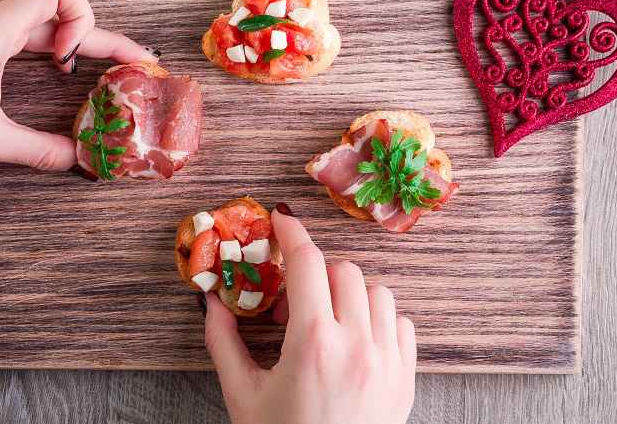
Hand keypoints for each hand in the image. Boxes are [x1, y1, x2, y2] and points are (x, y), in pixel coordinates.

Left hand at [0, 0, 151, 178]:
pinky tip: (32, 61)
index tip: (70, 62)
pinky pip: (1, 12)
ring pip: (24, 0)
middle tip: (110, 62)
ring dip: (54, 26)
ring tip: (68, 61)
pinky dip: (28, 30)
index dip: (82, 16)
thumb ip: (39, 149)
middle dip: (82, 26)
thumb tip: (78, 161)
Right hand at [204, 210, 416, 423]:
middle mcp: (357, 346)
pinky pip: (402, 324)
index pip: (308, 262)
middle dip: (316, 273)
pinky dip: (379, 320)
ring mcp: (388, 363)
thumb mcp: (242, 395)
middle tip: (294, 299)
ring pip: (378, 292)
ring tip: (327, 319)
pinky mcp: (406, 380)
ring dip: (350, 294)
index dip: (292, 233)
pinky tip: (355, 340)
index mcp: (313, 344)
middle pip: (344, 270)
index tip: (281, 220)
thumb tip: (210, 301)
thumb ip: (223, 342)